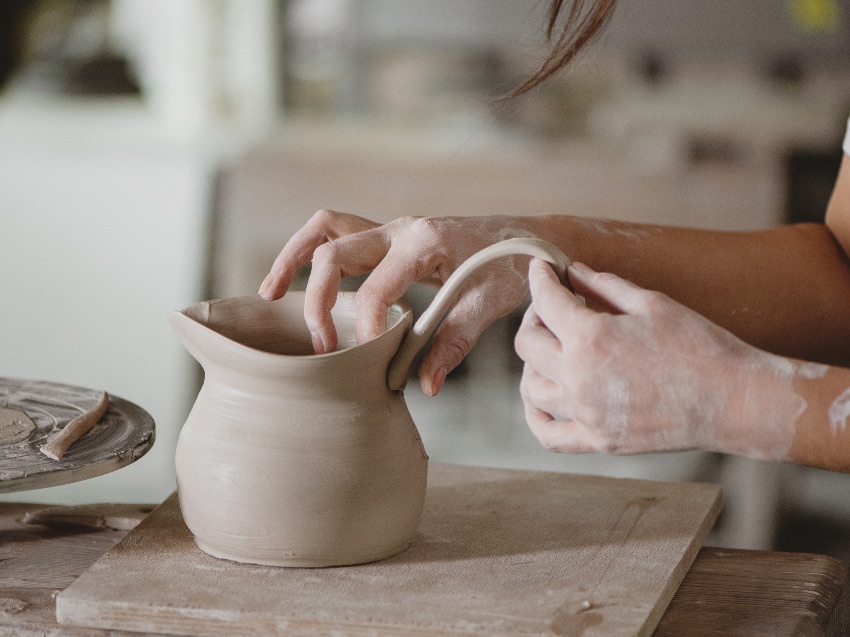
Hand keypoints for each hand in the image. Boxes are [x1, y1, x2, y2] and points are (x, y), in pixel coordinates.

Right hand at [259, 210, 541, 394]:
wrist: (528, 237)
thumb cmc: (511, 265)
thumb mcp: (489, 303)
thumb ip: (454, 342)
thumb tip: (426, 386)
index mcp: (424, 242)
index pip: (375, 290)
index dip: (365, 330)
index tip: (366, 360)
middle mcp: (400, 228)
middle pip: (333, 255)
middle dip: (317, 302)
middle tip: (321, 348)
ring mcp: (390, 228)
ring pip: (324, 231)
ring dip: (293, 260)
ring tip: (268, 295)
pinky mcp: (388, 235)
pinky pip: (336, 233)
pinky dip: (310, 252)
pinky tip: (293, 281)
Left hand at [514, 258, 779, 455]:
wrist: (733, 400)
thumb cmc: (699, 345)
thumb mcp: (651, 304)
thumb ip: (604, 286)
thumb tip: (573, 271)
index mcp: (591, 337)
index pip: (545, 300)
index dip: (539, 278)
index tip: (540, 268)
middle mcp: (578, 378)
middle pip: (527, 344)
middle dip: (533, 317)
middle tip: (552, 308)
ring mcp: (586, 414)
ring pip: (530, 388)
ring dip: (533, 362)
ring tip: (552, 350)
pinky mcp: (598, 441)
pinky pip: (547, 434)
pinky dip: (536, 415)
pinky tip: (544, 397)